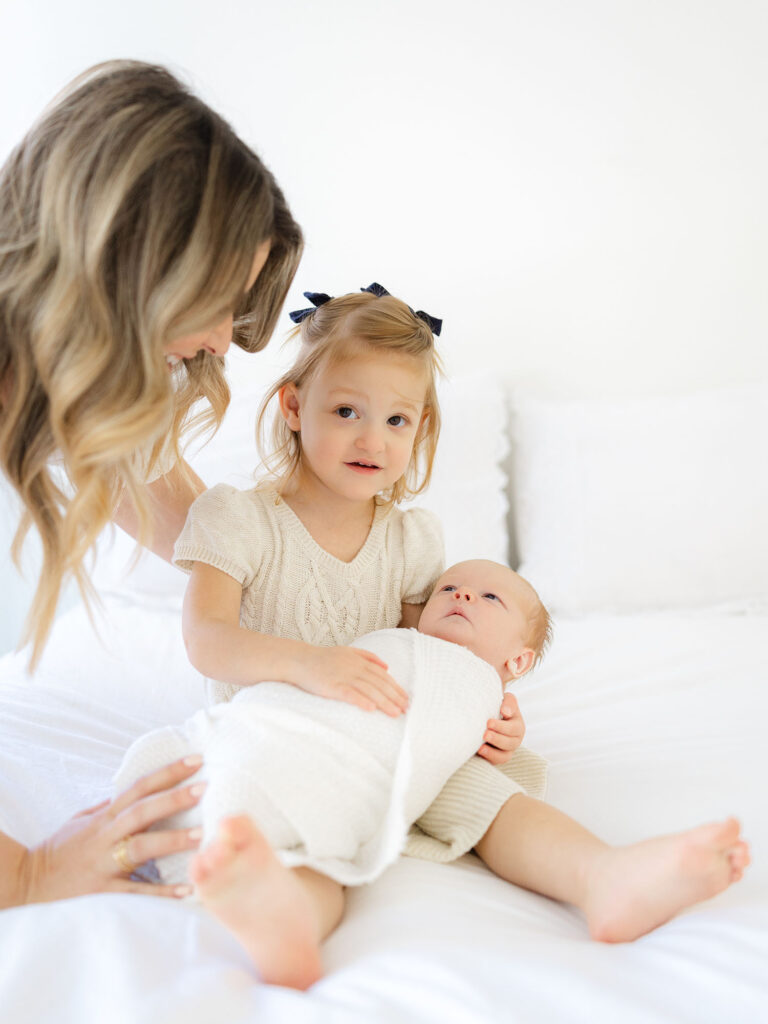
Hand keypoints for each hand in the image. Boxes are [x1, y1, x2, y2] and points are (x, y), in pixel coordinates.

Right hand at [21, 756, 206, 904]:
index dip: (167, 772)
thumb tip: (135, 790)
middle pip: (143, 810)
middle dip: (174, 798)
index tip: (196, 760)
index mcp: (106, 817)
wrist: (28, 884)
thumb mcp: (82, 821)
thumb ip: (109, 807)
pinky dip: (160, 893)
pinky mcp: (102, 892)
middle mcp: (106, 835)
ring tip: (201, 836)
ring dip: (171, 839)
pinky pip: (135, 892)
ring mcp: (104, 863)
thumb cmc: (60, 851)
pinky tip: (185, 891)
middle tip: (204, 788)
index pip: (140, 787)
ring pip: (140, 846)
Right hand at [291, 644, 408, 716]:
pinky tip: (371, 709)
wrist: (299, 660)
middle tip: (406, 709)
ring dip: (384, 702)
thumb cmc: (324, 658)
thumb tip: (387, 666)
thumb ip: (368, 656)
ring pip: (369, 690)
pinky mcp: (332, 685)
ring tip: (395, 713)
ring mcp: (343, 676)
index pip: (383, 675)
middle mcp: (354, 667)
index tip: (406, 699)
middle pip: (379, 683)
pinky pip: (349, 694)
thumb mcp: (348, 651)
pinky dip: (361, 700)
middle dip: (395, 697)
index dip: (396, 687)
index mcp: (360, 660)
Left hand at [477, 692, 525, 764]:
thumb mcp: (506, 701)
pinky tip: (479, 751)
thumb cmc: (497, 707)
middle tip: (485, 734)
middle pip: (510, 743)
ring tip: (481, 747)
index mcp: (518, 725)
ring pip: (504, 756)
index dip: (501, 727)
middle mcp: (514, 740)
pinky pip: (495, 762)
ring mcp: (506, 751)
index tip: (488, 722)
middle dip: (497, 739)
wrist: (486, 718)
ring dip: (492, 752)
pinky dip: (488, 758)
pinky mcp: (497, 758)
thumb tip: (506, 712)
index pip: (513, 728)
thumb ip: (509, 702)